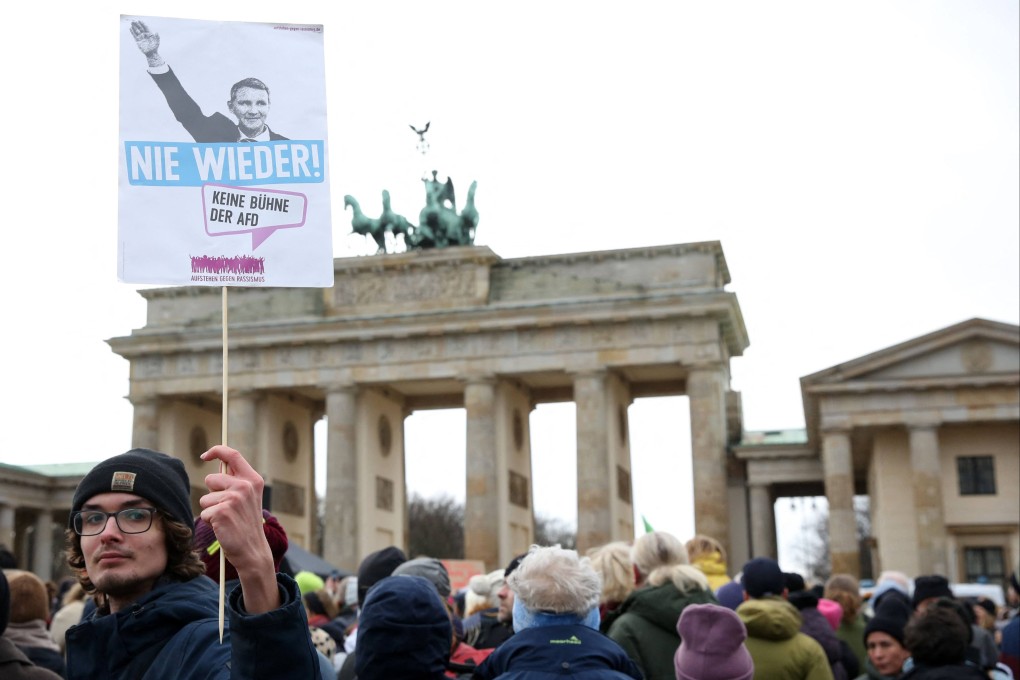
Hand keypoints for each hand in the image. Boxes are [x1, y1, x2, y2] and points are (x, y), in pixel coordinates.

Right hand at [130, 20, 159, 55]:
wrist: (151, 53)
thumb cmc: (155, 48)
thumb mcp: (157, 42)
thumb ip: (157, 37)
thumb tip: (156, 32)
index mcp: (149, 34)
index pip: (145, 27)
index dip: (143, 24)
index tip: (140, 21)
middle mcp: (145, 35)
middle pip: (140, 28)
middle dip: (137, 24)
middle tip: (134, 21)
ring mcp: (141, 37)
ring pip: (137, 31)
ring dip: (134, 27)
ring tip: (131, 23)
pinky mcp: (138, 40)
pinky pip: (134, 35)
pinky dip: (132, 32)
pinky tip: (130, 28)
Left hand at [200, 445, 279, 612]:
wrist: (252, 550)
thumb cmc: (246, 524)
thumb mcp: (247, 498)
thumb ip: (236, 481)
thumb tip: (218, 464)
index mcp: (253, 480)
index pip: (232, 455)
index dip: (217, 451)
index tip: (205, 455)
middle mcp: (244, 486)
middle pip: (211, 479)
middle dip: (212, 493)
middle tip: (226, 508)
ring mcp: (233, 498)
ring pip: (205, 498)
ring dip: (210, 509)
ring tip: (225, 520)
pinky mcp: (221, 512)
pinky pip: (203, 512)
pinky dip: (209, 521)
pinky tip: (222, 527)